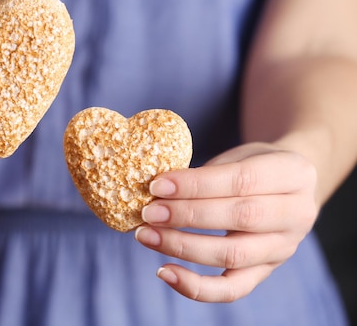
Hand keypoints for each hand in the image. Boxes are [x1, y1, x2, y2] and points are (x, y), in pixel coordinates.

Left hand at [135, 143, 317, 301]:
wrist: (289, 187)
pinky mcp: (266, 271)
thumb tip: (158, 189)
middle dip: (187, 216)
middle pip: (240, 218)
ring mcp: (284, 247)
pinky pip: (233, 289)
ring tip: (147, 236)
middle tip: (149, 212)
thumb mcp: (240, 155)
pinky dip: (197, 287)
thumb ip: (208, 172)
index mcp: (294, 173)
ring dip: (184, 247)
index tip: (158, 185)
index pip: (242, 180)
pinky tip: (165, 272)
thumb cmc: (254, 165)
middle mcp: (297, 214)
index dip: (197, 185)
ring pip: (233, 255)